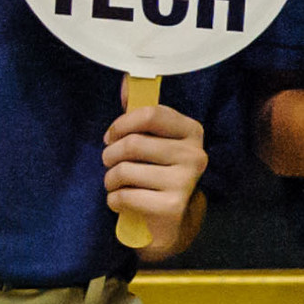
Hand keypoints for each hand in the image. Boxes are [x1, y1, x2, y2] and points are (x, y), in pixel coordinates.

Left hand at [103, 100, 207, 257]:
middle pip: (133, 143)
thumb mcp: (155, 140)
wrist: (172, 221)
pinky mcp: (171, 207)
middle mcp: (194, 155)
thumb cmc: (158, 172)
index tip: (111, 135)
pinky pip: (125, 196)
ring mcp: (185, 181)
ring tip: (114, 183)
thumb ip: (140, 114)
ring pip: (124, 171)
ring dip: (110, 179)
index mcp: (192, 131)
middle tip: (108, 162)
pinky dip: (114, 199)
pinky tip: (120, 200)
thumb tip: (125, 83)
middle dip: (110, 154)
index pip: (151, 114)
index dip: (122, 124)